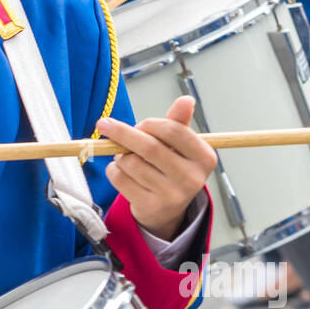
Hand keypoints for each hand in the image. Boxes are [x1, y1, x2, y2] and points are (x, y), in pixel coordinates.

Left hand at [97, 95, 216, 240]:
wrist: (166, 208)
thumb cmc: (171, 166)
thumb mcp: (178, 144)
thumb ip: (178, 122)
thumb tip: (186, 100)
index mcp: (205, 158)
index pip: (173, 131)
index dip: (149, 124)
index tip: (138, 124)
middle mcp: (192, 179)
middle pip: (150, 147)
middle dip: (123, 133)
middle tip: (104, 125)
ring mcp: (172, 196)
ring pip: (132, 163)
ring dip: (120, 155)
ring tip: (125, 157)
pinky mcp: (151, 207)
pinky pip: (120, 179)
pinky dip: (113, 169)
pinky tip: (122, 171)